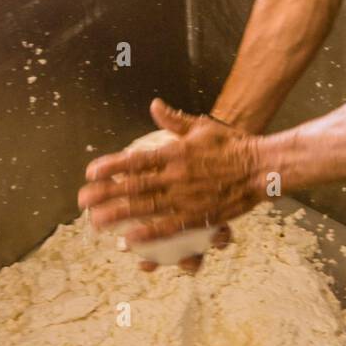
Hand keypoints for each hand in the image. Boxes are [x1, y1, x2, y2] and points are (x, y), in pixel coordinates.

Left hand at [78, 99, 264, 272]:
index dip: (111, 166)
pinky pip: (170, 227)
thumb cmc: (234, 144)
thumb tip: (155, 105)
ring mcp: (187, 197)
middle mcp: (176, 175)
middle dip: (105, 194)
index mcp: (175, 151)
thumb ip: (175, 119)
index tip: (90, 172)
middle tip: (82, 202)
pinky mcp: (200, 215)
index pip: (136, 159)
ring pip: (146, 208)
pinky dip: (149, 233)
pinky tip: (130, 240)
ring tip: (96, 222)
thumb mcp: (203, 126)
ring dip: (118, 215)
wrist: (262, 166)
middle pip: (133, 186)